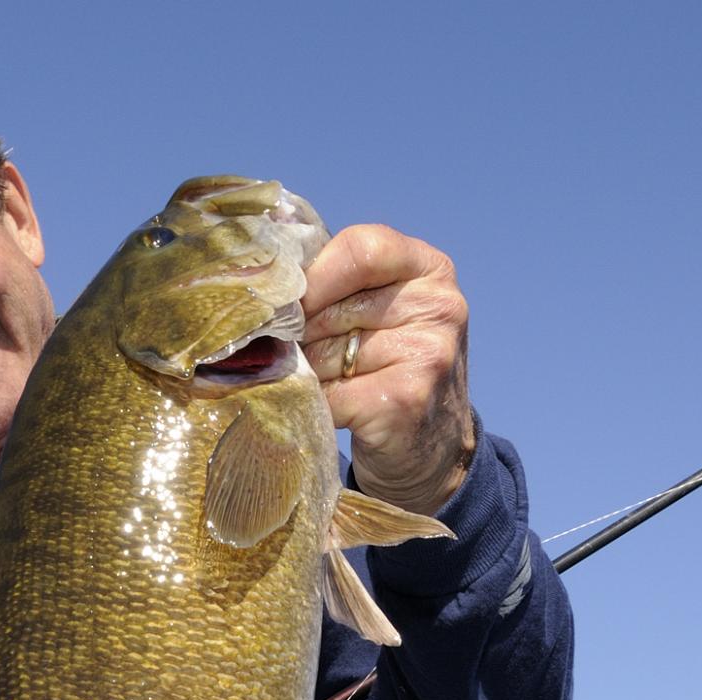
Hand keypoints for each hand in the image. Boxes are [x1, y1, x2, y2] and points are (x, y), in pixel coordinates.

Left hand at [302, 224, 476, 515]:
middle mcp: (439, 306)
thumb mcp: (379, 310)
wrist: (431, 449)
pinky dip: (314, 405)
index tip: (290, 303)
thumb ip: (337, 285)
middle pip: (334, 307)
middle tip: (302, 355)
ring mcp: (428, 354)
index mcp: (430, 268)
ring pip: (326, 354)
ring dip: (307, 374)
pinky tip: (326, 411)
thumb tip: (262, 291)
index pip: (360, 248)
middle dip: (303, 335)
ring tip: (323, 384)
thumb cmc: (389, 368)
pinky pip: (329, 394)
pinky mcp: (405, 400)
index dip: (313, 278)